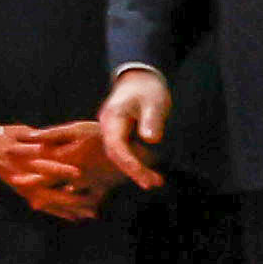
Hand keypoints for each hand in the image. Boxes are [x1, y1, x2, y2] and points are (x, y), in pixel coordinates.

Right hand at [0, 119, 109, 222]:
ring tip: (90, 212)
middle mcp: (21, 174)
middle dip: (68, 194)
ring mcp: (22, 185)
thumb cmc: (5, 136)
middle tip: (89, 200)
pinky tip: (75, 217)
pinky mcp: (23, 192)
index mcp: (19, 156)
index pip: (42, 165)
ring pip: (47, 199)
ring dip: (68, 207)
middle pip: (48, 187)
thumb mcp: (18, 132)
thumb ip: (37, 138)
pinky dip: (58, 211)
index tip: (78, 173)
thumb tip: (53, 141)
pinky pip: (42, 204)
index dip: (59, 169)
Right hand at [96, 65, 170, 188]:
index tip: (145, 177)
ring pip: (118, 156)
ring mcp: (111, 131)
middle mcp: (107, 127)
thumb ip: (151, 120)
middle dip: (133, 171)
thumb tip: (151, 140)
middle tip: (153, 184)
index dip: (130, 163)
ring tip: (155, 182)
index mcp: (112, 118)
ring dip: (134, 170)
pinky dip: (135, 164)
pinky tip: (148, 172)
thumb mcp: (154, 102)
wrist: (140, 79)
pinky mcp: (118, 135)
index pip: (117, 146)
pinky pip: (123, 153)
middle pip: (115, 154)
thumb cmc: (148, 89)